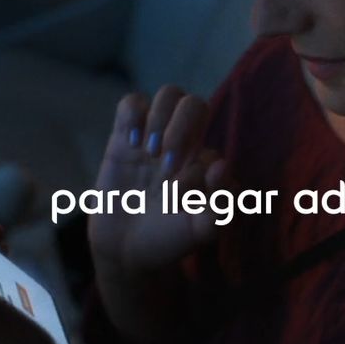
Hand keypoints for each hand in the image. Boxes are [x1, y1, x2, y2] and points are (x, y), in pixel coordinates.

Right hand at [87, 85, 232, 275]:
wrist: (126, 249)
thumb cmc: (168, 240)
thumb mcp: (199, 232)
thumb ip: (221, 208)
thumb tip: (221, 166)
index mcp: (205, 164)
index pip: (213, 144)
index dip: (202, 166)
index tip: (181, 195)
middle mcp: (184, 144)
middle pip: (195, 104)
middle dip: (182, 128)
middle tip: (166, 165)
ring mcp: (154, 137)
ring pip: (169, 94)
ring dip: (160, 119)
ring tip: (149, 152)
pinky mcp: (123, 136)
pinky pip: (132, 102)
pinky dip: (133, 114)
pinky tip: (130, 143)